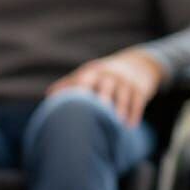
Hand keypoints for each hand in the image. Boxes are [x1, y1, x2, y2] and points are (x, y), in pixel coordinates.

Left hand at [46, 47, 166, 127]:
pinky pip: (138, 103)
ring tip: (115, 123)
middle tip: (93, 113)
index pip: (82, 80)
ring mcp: (126, 82)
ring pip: (122, 96)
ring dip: (119, 109)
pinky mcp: (140, 90)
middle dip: (100, 97)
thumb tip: (48, 95)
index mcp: (93, 72)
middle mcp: (109, 76)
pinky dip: (134, 114)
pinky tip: (130, 127)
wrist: (140, 63)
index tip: (66, 106)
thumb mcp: (90, 72)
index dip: (74, 91)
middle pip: (104, 86)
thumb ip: (69, 83)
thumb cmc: (105, 73)